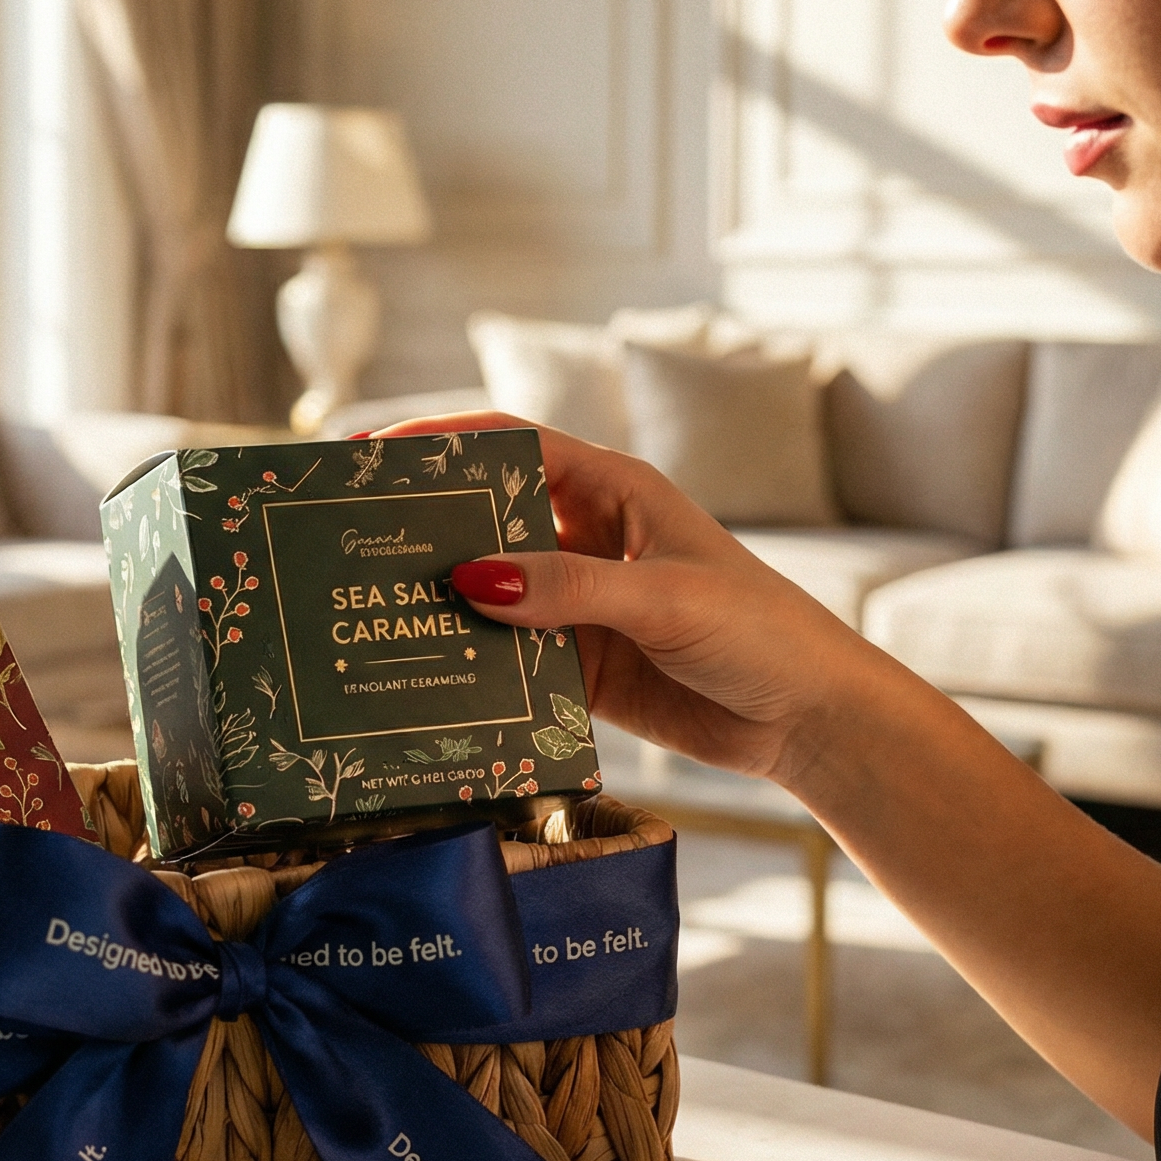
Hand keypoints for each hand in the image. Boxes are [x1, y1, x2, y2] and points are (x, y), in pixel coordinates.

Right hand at [377, 412, 875, 783]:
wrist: (810, 720)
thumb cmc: (760, 632)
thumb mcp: (665, 598)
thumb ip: (569, 587)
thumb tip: (470, 578)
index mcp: (614, 490)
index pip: (513, 444)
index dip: (443, 440)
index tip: (375, 449)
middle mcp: (589, 539)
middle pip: (488, 517)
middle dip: (426, 523)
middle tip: (351, 536)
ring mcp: (580, 606)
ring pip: (492, 593)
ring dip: (442, 602)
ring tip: (368, 608)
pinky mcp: (579, 669)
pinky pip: (509, 660)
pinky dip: (469, 666)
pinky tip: (421, 675)